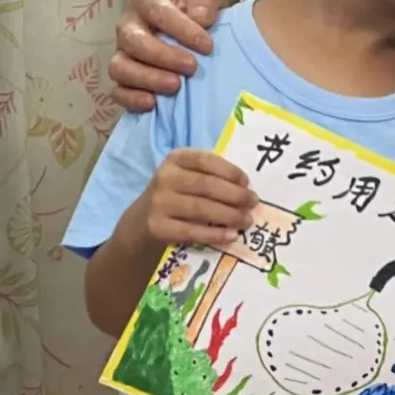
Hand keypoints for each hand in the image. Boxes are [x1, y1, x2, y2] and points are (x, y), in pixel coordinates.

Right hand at [109, 0, 225, 112]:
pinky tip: (152, 103)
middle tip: (191, 67)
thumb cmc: (197, 5)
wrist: (191, 20)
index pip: (157, 12)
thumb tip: (201, 18)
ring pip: (120, 67)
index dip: (181, 29)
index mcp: (145, 0)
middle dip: (163, 56)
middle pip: (133, 41)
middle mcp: (128, 25)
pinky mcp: (124, 77)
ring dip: (147, 78)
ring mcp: (122, 52)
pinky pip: (117, 91)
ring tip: (175, 86)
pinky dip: (131, 99)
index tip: (207, 45)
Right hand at [132, 148, 256, 249]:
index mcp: (175, 159)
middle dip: (235, 195)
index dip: (229, 171)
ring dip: (229, 215)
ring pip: (201, 208)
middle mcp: (165, 177)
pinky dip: (214, 234)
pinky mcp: (157, 227)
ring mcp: (159, 203)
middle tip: (253, 202)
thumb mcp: (186, 176)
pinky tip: (231, 235)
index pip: (205, 160)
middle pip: (206, 186)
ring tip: (247, 220)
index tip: (247, 182)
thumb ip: (210, 175)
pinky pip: (191, 231)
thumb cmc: (175, 194)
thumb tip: (246, 187)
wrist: (140, 222)